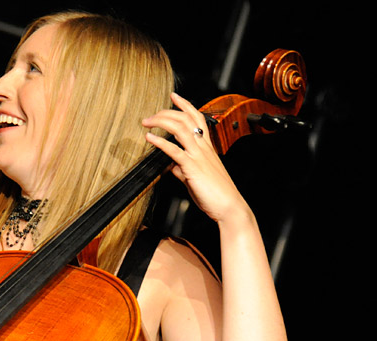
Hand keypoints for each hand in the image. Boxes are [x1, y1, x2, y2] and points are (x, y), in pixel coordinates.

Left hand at [142, 93, 248, 223]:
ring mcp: (199, 156)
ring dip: (161, 122)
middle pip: (186, 119)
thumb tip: (172, 166)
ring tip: (147, 122)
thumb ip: (183, 170)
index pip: (197, 118)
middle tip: (151, 115)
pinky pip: (175, 150)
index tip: (174, 96)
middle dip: (167, 112)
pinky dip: (160, 142)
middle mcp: (204, 148)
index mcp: (207, 148)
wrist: (229, 207)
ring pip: (181, 129)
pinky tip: (149, 138)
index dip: (185, 105)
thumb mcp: (196, 178)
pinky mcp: (192, 167)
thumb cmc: (215, 194)